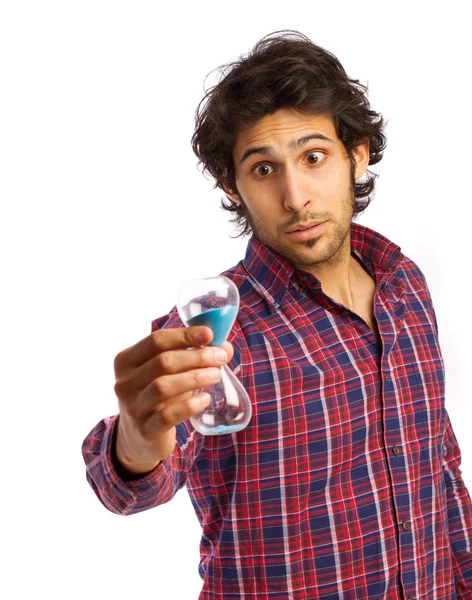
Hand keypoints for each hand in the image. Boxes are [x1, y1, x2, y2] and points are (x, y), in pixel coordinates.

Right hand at [113, 326, 232, 474]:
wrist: (138, 438)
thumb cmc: (157, 397)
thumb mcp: (168, 374)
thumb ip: (193, 357)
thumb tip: (224, 347)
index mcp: (127, 361)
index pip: (156, 340)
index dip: (184, 335)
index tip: (209, 334)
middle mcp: (124, 382)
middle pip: (162, 362)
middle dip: (196, 357)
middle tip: (220, 357)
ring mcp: (133, 407)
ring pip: (163, 386)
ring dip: (194, 377)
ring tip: (216, 375)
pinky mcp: (145, 430)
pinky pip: (167, 415)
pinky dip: (190, 405)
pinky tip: (205, 398)